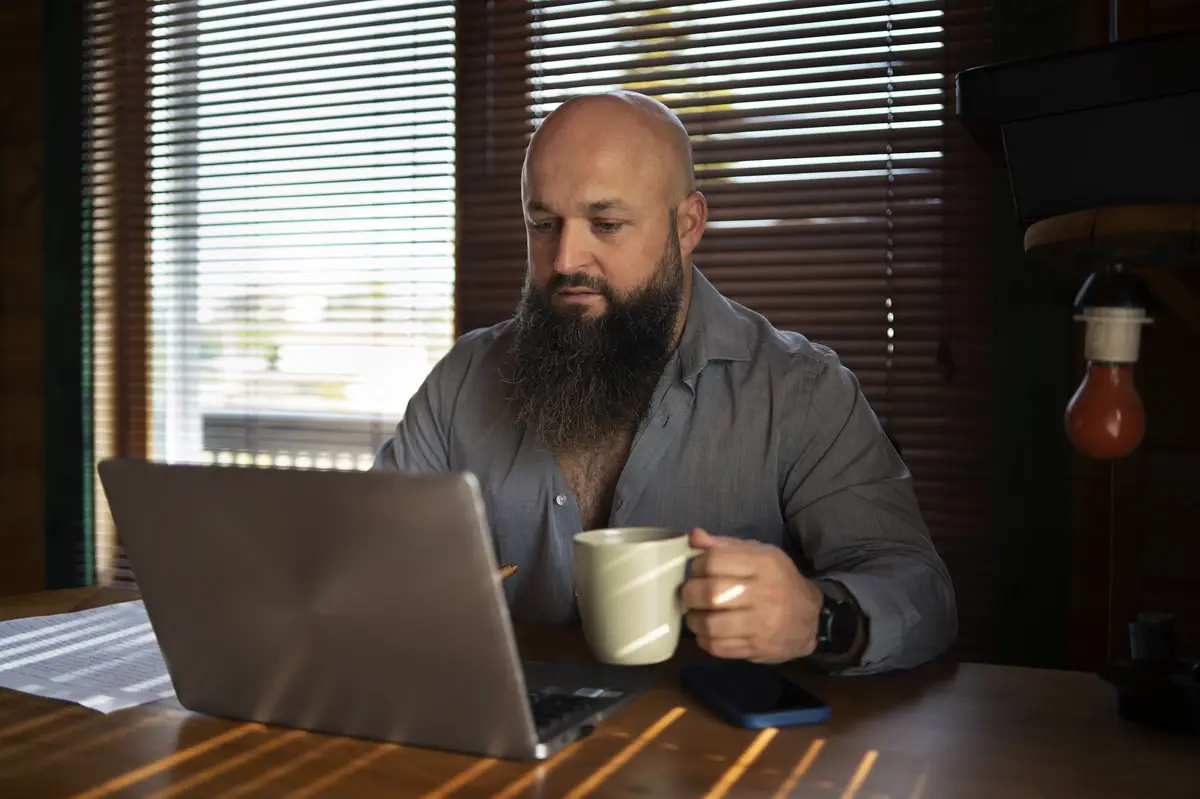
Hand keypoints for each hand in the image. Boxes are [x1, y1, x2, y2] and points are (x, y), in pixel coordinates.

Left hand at [681, 528, 823, 662]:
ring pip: (710, 624)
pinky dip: (704, 639)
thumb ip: (724, 546)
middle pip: (710, 593)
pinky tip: (707, 631)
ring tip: (695, 614)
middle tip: (690, 594)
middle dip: (690, 594)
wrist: (811, 619)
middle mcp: (764, 593)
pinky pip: (718, 647)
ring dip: (694, 619)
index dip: (697, 566)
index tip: (697, 571)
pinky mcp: (756, 648)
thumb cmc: (778, 581)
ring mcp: (761, 624)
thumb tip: (693, 537)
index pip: (714, 561)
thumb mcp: (759, 555)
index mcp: (763, 563)